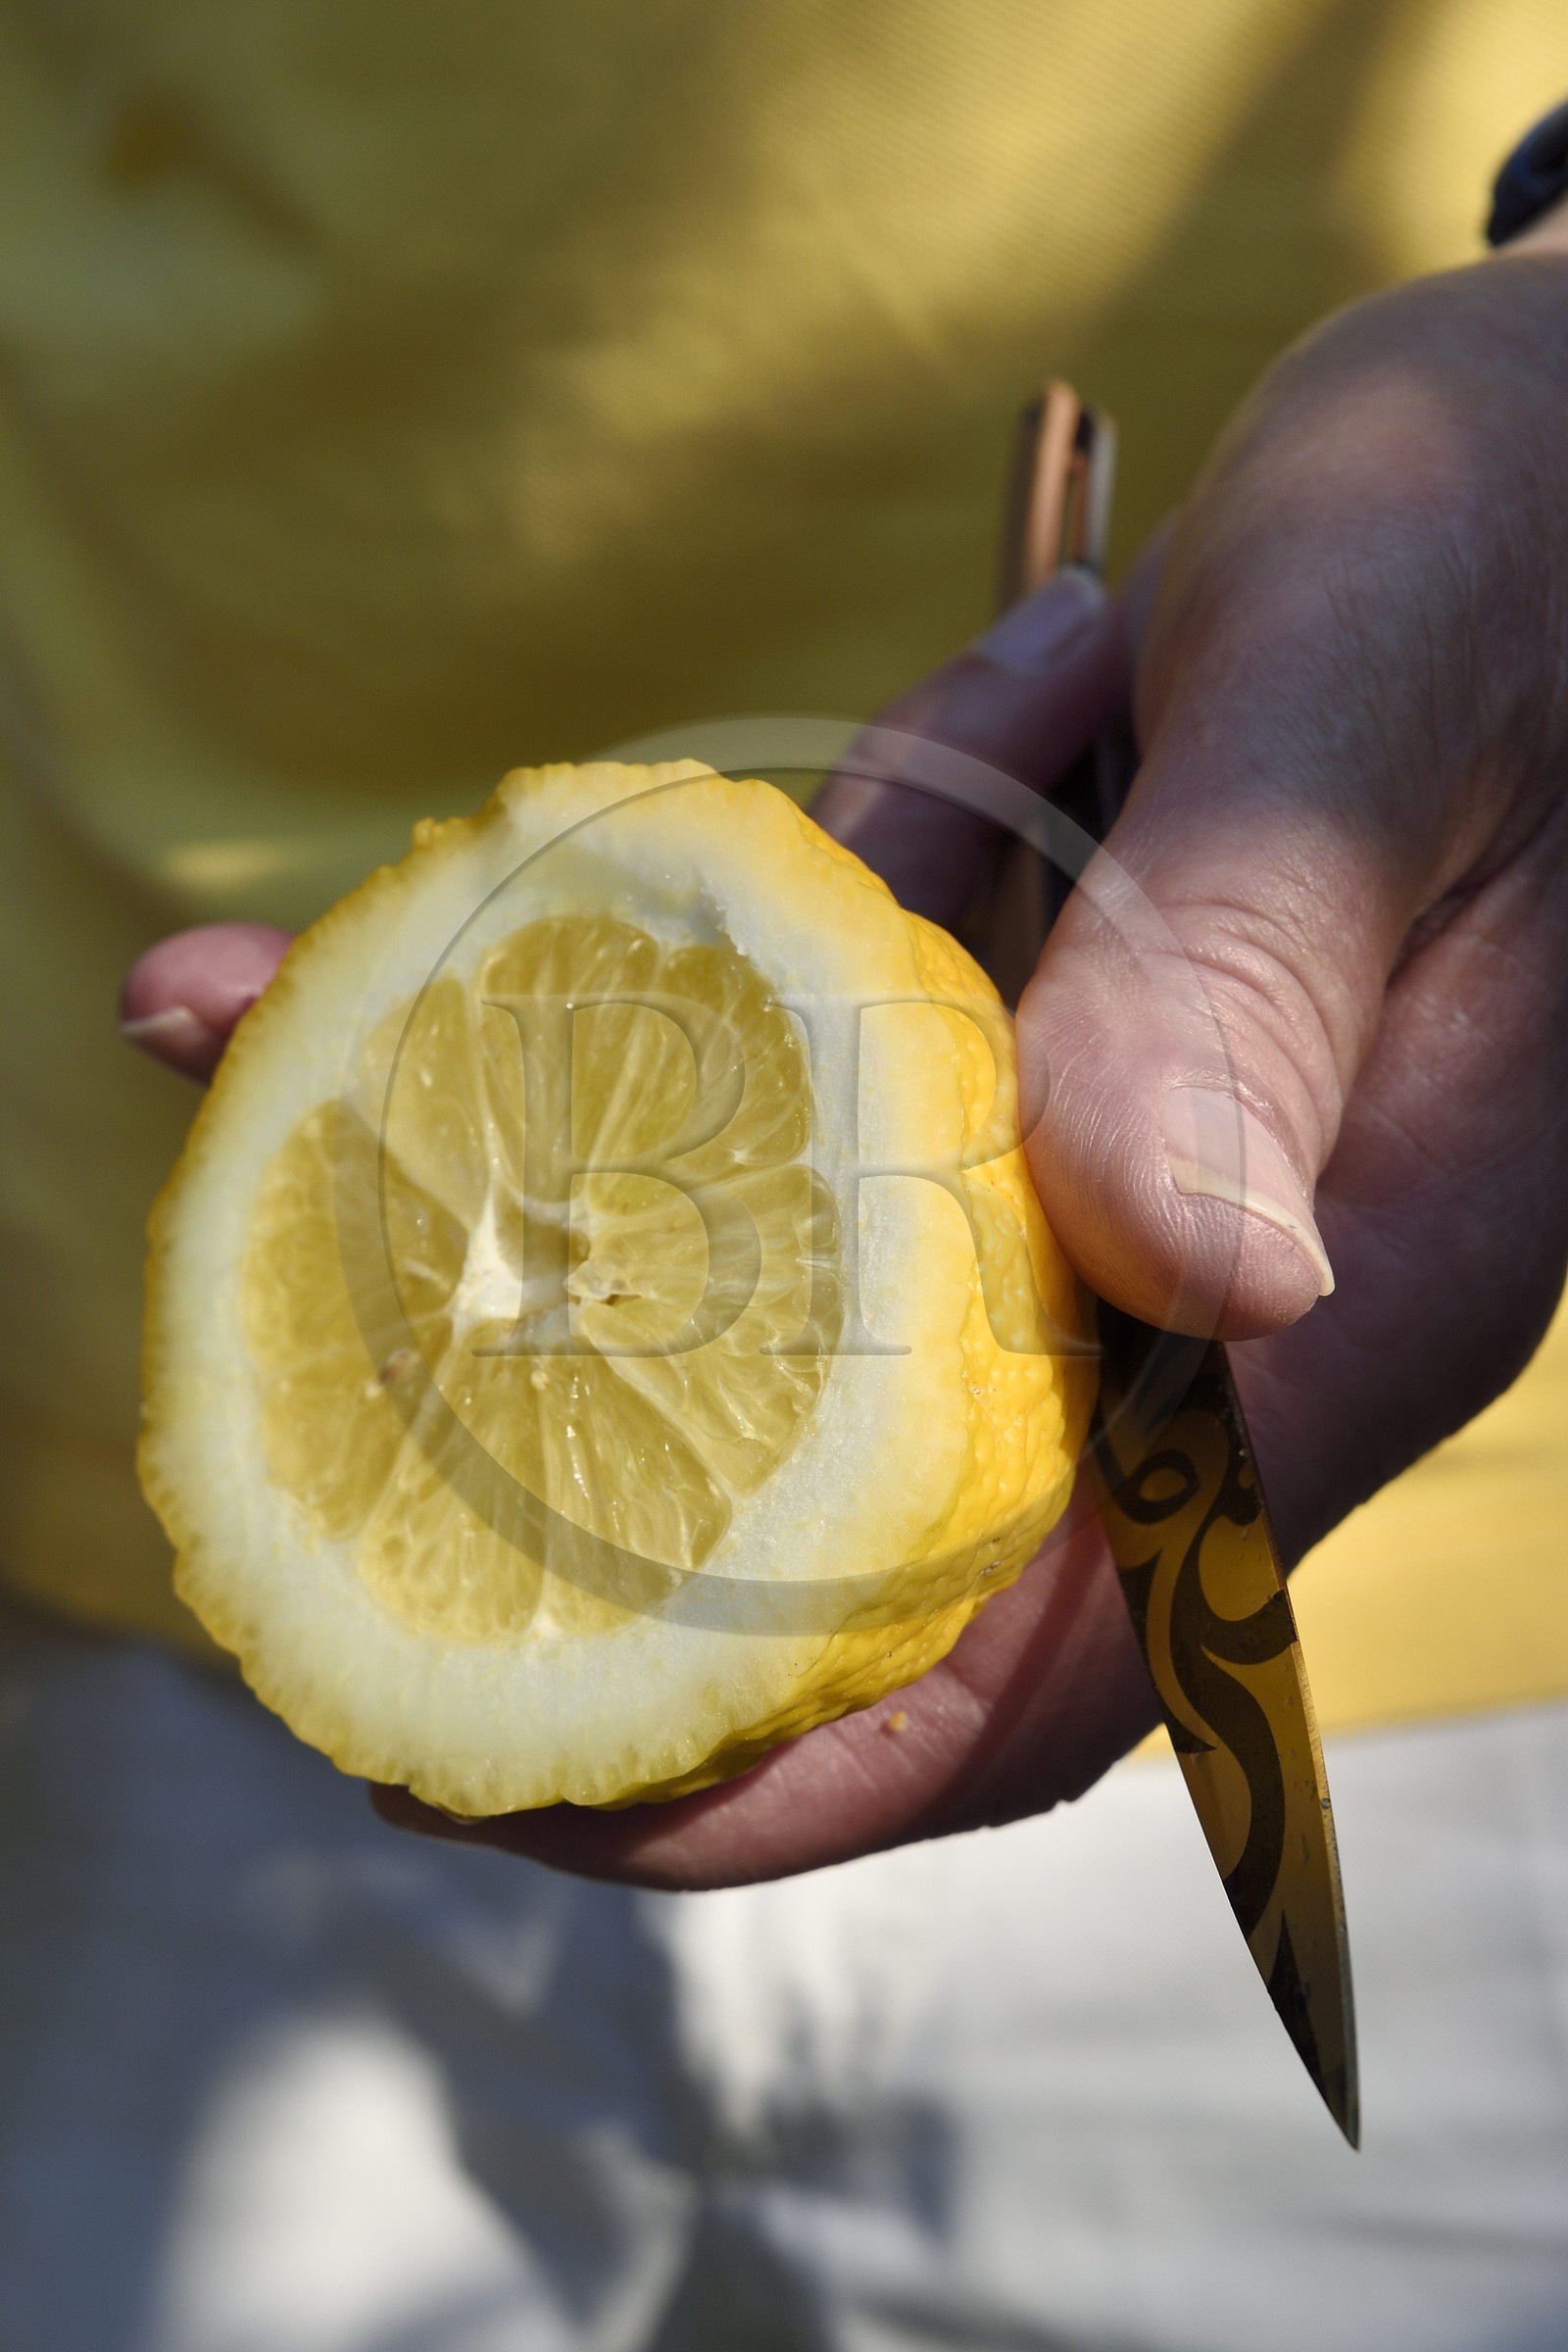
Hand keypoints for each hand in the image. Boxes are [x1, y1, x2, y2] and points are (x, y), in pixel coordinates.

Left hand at [125, 232, 1567, 1888]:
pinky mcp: (1081, 1066)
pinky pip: (850, 1112)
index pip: (1075, 1656)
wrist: (1559, 467)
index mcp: (1356, 1287)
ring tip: (299, 1050)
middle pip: (890, 1507)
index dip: (801, 1763)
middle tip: (321, 1414)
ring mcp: (1151, 1183)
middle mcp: (1246, 1292)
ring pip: (832, 1286)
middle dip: (593, 1487)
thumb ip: (1254, 965)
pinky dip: (683, 1026)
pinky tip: (513, 901)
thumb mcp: (1363, 701)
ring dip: (574, 1192)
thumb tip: (1188, 1270)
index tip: (523, 1769)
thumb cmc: (1512, 540)